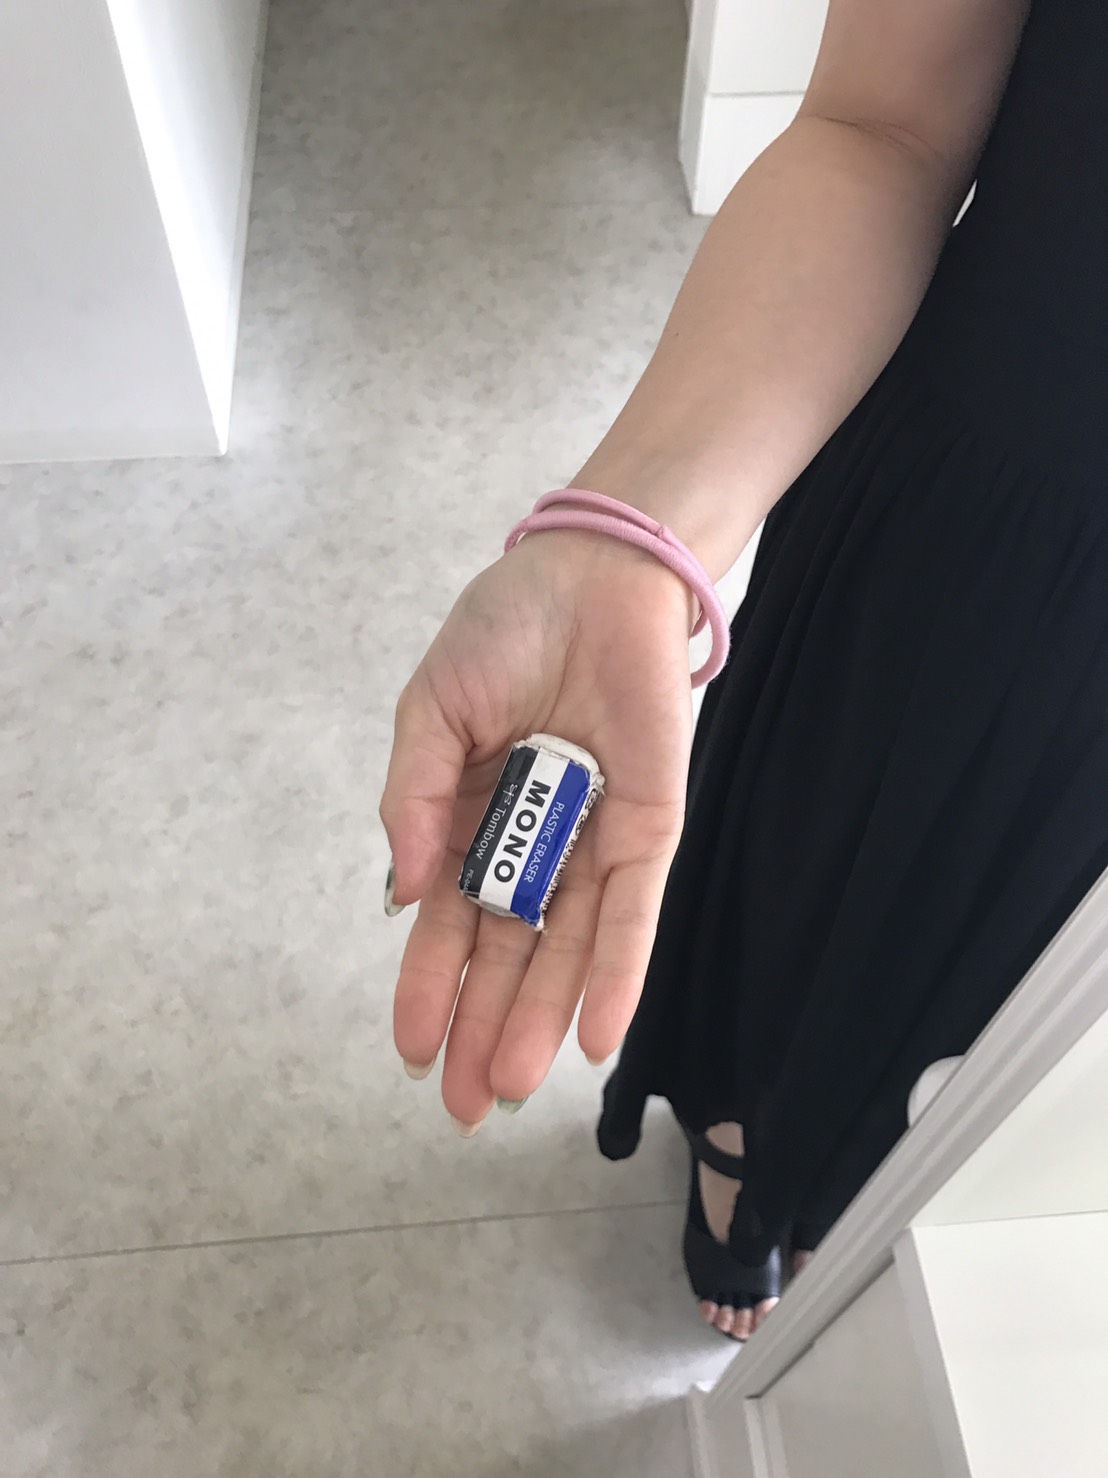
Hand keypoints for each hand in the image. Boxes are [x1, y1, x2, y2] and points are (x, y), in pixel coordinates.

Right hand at [380, 530, 694, 1128]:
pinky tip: (596, 1038)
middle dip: (484, 1028)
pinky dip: (616, 972)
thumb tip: (400, 895)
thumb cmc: (507, 630)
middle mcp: (536, 843)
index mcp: (474, 817)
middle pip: (508, 954)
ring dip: (541, 1019)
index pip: (450, 922)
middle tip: (462, 1106)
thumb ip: (413, 800)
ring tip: (512, 1087)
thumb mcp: (429, 712)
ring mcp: (594, 841)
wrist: (594, 574)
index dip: (428, 986)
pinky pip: (633, 912)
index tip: (411, 1049)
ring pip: (567, 949)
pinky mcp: (650, 828)